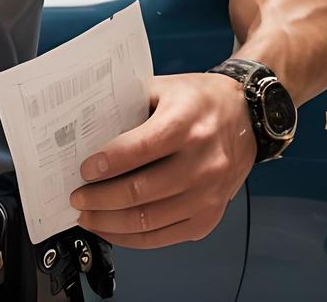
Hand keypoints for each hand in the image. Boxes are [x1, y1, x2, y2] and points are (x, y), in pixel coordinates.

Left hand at [68, 73, 254, 248]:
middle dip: (100, 199)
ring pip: (150, 220)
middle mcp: (202, 162)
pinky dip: (133, 237)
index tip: (85, 170)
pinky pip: (165, 236)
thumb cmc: (201, 100)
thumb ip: (128, 104)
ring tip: (88, 216)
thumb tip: (86, 128)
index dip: (108, 163)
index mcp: (187, 124)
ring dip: (111, 222)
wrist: (249, 117)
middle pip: (141, 191)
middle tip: (77, 197)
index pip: (141, 149)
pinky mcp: (209, 216)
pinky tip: (113, 229)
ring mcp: (208, 194)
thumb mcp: (164, 88)